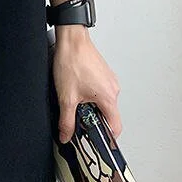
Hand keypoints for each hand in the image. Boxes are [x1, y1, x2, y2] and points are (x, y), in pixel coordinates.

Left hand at [52, 25, 120, 142]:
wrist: (71, 39)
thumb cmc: (72, 61)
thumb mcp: (66, 97)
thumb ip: (67, 121)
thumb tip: (66, 135)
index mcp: (108, 98)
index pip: (115, 127)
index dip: (107, 138)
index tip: (98, 143)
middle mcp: (113, 89)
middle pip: (108, 115)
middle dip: (93, 119)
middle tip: (78, 118)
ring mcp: (109, 80)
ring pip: (102, 102)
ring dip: (90, 105)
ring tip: (74, 98)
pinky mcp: (103, 73)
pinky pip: (100, 90)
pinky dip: (90, 94)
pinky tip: (76, 88)